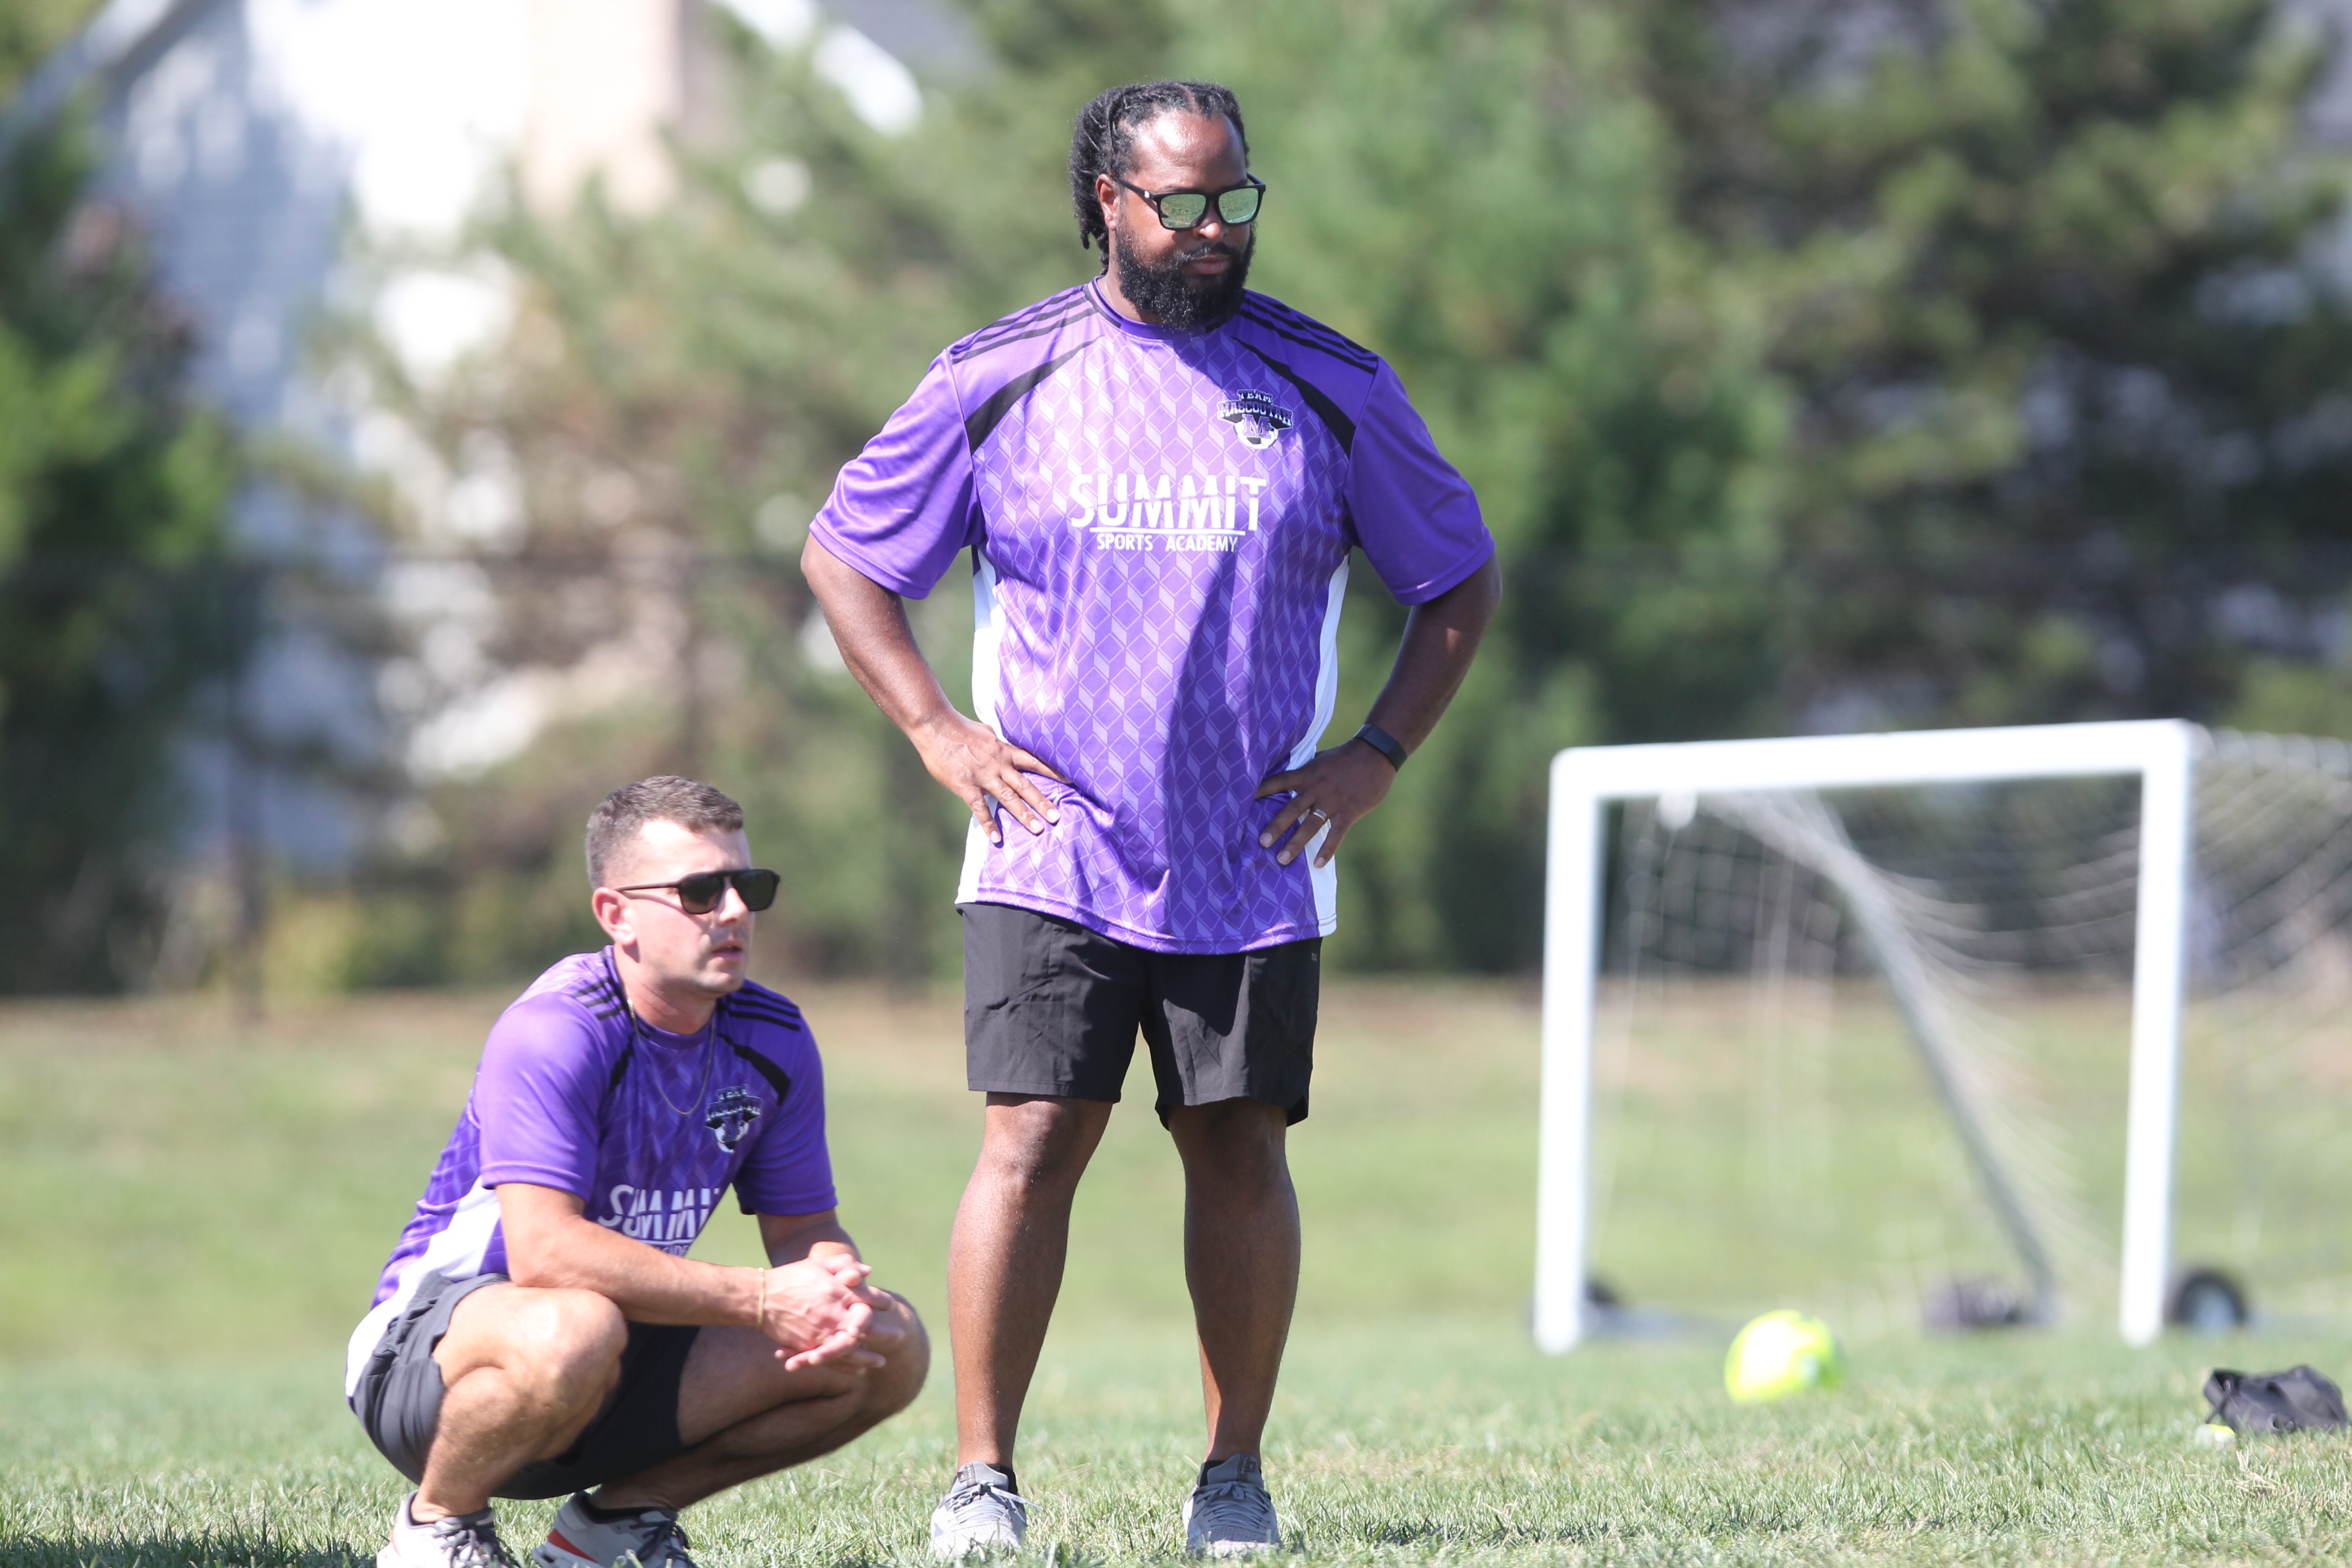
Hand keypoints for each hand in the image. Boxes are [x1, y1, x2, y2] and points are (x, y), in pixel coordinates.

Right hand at [757, 1256, 890, 1369]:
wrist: (760, 1297)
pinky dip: (846, 1367)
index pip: (869, 1299)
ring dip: (868, 1357)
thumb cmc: (791, 1276)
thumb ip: (844, 1264)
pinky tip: (857, 1370)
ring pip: (852, 1350)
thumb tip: (868, 1271)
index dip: (882, 1302)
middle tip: (900, 1336)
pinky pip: (832, 1361)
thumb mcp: (819, 1264)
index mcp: (839, 1292)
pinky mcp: (808, 1347)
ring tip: (880, 1362)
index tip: (890, 1305)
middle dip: (885, 1334)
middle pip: (866, 1329)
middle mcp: (833, 1314)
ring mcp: (821, 1333)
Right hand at [912, 711, 1067, 844]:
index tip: (1069, 781)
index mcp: (1004, 750)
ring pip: (1008, 798)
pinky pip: (980, 808)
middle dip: (1042, 802)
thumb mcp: (985, 731)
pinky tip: (996, 838)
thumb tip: (1003, 741)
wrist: (935, 725)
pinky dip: (988, 824)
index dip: (1052, 772)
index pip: (1034, 761)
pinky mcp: (966, 786)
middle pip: (1025, 785)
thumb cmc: (958, 726)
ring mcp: (983, 776)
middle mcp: (998, 764)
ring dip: (1023, 815)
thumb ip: (997, 741)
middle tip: (1057, 817)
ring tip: (1037, 829)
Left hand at [1255, 738, 1397, 868]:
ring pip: (1310, 825)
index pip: (1278, 781)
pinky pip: (1336, 833)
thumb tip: (1285, 780)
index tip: (1241, 801)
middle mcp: (1316, 787)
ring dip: (1296, 843)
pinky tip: (1318, 864)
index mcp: (1307, 773)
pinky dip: (1327, 849)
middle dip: (1276, 826)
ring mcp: (1333, 800)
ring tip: (1282, 860)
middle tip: (1261, 843)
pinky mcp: (1350, 811)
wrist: (1376, 753)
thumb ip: (1304, 772)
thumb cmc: (1346, 757)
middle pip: (1291, 808)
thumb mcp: (1320, 760)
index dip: (1260, 791)